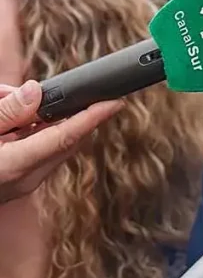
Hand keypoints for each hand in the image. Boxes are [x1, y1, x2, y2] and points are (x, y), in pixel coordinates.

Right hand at [0, 80, 122, 203]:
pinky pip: (29, 149)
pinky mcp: (14, 183)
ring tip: (0, 102)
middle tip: (16, 94)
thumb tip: (36, 93)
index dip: (94, 117)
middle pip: (59, 136)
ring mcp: (21, 184)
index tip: (116, 101)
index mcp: (15, 167)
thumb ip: (5, 112)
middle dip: (49, 109)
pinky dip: (18, 131)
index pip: (66, 137)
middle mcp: (25, 179)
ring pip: (43, 141)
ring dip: (27, 118)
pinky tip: (0, 114)